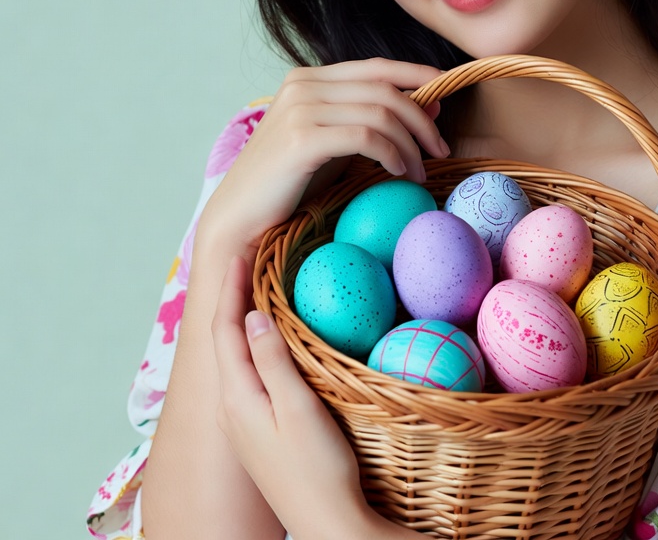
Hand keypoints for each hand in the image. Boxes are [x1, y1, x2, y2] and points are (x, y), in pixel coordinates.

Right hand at [198, 59, 448, 261]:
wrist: (239, 217)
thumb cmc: (289, 183)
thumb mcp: (337, 143)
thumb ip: (374, 120)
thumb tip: (431, 103)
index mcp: (309, 79)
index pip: (376, 67)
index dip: (417, 74)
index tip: (447, 91)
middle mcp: (304, 86)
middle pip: (385, 89)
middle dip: (422, 118)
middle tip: (440, 150)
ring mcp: (301, 110)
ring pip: (381, 112)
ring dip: (411, 144)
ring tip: (419, 172)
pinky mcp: (301, 140)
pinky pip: (366, 137)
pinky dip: (391, 154)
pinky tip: (398, 173)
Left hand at [211, 255, 376, 538]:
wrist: (325, 524)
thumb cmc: (316, 468)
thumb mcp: (297, 408)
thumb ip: (273, 361)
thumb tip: (255, 315)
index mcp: (237, 398)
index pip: (225, 331)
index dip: (231, 289)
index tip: (240, 252)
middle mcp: (232, 408)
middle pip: (225, 341)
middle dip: (233, 299)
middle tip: (249, 262)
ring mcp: (244, 422)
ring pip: (237, 358)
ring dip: (243, 322)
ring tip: (259, 291)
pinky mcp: (259, 431)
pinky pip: (249, 374)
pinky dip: (255, 346)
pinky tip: (271, 343)